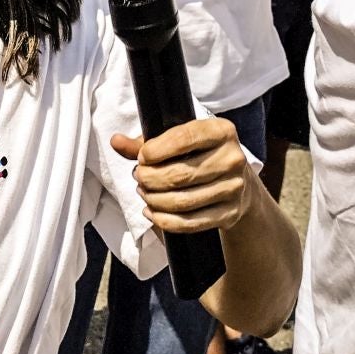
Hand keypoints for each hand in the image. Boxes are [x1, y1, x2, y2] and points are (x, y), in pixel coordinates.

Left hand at [113, 117, 254, 234]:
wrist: (239, 185)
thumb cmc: (200, 156)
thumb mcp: (179, 141)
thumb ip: (146, 143)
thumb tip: (116, 142)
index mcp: (221, 131)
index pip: (184, 138)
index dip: (156, 150)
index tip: (141, 158)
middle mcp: (232, 159)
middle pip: (180, 175)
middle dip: (150, 178)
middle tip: (138, 177)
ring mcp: (233, 189)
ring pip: (183, 201)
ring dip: (154, 200)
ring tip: (144, 193)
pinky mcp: (229, 214)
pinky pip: (191, 222)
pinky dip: (165, 220)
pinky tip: (152, 212)